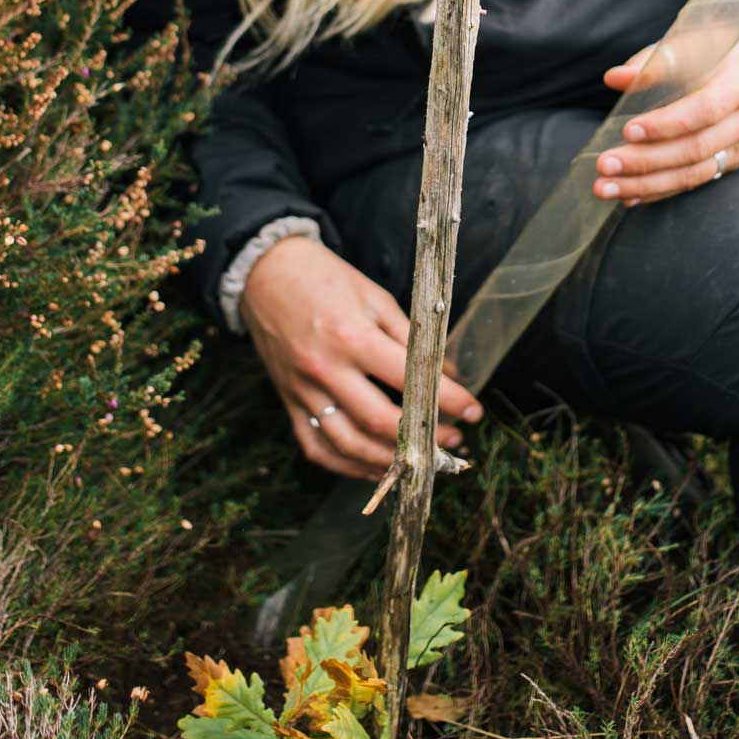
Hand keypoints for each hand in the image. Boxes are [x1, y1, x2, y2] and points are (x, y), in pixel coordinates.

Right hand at [240, 236, 482, 481]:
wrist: (264, 274)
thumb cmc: (324, 278)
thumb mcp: (374, 297)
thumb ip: (410, 339)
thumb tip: (448, 374)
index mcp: (351, 336)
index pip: (408, 380)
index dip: (448, 399)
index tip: (474, 411)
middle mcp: (325, 369)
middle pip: (379, 422)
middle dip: (424, 438)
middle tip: (454, 440)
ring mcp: (302, 391)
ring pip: (348, 445)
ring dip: (389, 461)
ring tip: (421, 460)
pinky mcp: (288, 403)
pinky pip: (318, 448)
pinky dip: (348, 465)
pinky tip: (375, 465)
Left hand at [594, 32, 738, 205]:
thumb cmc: (712, 52)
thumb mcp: (688, 46)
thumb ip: (652, 63)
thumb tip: (614, 78)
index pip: (706, 109)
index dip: (667, 124)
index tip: (628, 131)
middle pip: (697, 149)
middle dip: (647, 162)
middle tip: (605, 166)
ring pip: (695, 174)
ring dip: (646, 184)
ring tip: (607, 188)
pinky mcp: (734, 163)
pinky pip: (693, 182)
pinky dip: (658, 190)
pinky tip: (628, 195)